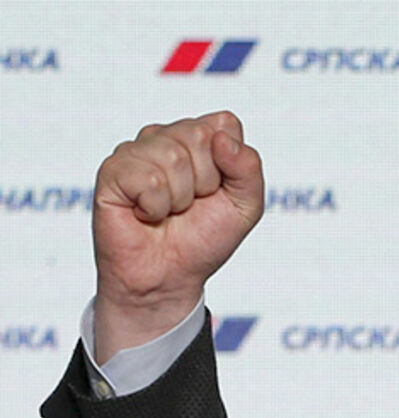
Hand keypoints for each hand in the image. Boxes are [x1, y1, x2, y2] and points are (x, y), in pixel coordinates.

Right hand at [92, 111, 263, 361]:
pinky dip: (155, 206)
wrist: (170, 276)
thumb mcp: (246, 206)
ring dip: (180, 197)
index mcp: (200, 139)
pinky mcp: (112, 171)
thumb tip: (221, 139)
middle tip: (191, 205)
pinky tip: (146, 214)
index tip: (217, 191)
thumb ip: (249, 168)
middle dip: (205, 181)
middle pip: (198, 135)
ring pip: (172, 157)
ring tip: (169, 211)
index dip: (229, 163)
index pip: (224, 124)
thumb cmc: (204, 238)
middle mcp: (166, 138)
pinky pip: (146, 177)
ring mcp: (137, 152)